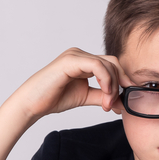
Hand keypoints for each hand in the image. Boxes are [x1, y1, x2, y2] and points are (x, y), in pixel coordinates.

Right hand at [10, 48, 130, 123]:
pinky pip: (97, 66)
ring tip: (106, 104)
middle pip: (113, 62)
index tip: (126, 98)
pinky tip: (104, 95)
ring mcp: (75, 55)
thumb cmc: (53, 98)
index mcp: (84, 60)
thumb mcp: (85, 96)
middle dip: (120, 84)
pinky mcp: (70, 61)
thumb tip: (121, 102)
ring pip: (107, 64)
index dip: (123, 80)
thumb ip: (102, 96)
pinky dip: (106, 81)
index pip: (112, 64)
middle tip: (116, 104)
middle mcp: (80, 54)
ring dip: (112, 86)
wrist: (32, 104)